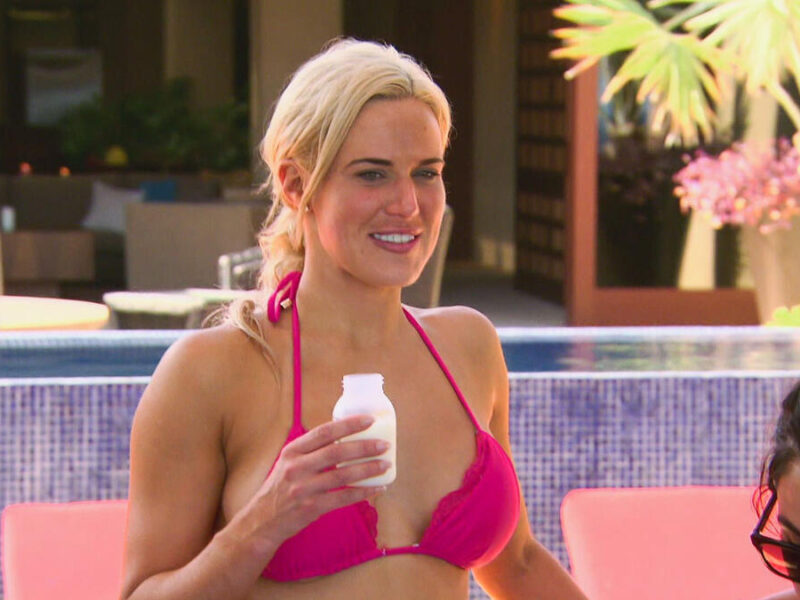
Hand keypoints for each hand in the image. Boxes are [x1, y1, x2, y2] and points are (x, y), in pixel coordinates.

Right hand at [244, 415, 389, 544]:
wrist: (261, 522)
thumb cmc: (280, 489)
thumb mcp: (288, 463)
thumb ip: (311, 451)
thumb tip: (345, 437)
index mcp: (292, 451)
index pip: (324, 432)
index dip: (348, 424)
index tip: (369, 420)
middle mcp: (296, 467)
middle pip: (336, 452)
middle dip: (364, 447)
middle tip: (384, 444)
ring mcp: (303, 488)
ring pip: (343, 475)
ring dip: (368, 469)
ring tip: (385, 465)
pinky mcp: (310, 508)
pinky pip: (342, 498)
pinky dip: (362, 493)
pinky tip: (377, 488)